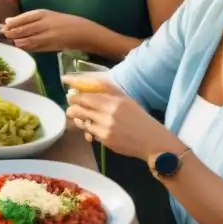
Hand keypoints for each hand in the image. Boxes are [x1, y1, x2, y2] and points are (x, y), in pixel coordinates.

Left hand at [2, 9, 88, 51]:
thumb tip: (8, 21)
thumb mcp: (46, 15)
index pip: (25, 18)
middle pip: (26, 29)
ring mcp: (49, 36)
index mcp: (44, 14)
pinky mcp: (52, 46)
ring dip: (19, 41)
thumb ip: (28, 18)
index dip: (13, 23)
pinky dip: (28, 48)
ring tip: (12, 42)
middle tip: (4, 34)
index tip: (4, 25)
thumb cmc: (63, 22)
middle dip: (13, 32)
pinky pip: (36, 47)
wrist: (83, 32)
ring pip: (30, 39)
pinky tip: (22, 47)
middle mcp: (46, 24)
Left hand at [64, 76, 179, 160]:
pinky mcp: (105, 141)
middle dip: (72, 108)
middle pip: (79, 109)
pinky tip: (92, 128)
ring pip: (82, 122)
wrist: (152, 142)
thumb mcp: (126, 99)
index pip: (85, 97)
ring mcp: (105, 129)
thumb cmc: (140, 118)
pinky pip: (90, 133)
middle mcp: (108, 115)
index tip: (70, 95)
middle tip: (71, 107)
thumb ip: (108, 90)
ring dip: (79, 119)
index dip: (74, 96)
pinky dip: (89, 130)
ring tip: (80, 117)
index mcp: (113, 101)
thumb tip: (89, 82)